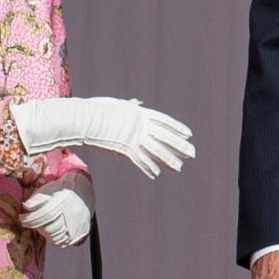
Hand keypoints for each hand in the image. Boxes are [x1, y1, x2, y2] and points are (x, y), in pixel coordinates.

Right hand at [10, 96, 194, 178]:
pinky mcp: (125, 149)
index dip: (178, 128)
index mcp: (140, 113)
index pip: (164, 121)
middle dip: (180, 146)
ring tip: (180, 168)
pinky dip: (148, 167)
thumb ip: (129, 106)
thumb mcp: (116, 104)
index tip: (189, 135)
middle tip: (193, 153)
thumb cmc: (97, 109)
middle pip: (165, 137)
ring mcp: (134, 137)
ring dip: (169, 160)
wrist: (86, 118)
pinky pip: (139, 160)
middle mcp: (141, 126)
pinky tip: (156, 174)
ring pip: (156, 151)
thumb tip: (137, 103)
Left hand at [20, 173, 93, 247]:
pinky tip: (52, 233)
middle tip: (34, 223)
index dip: (29, 219)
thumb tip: (26, 207)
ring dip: (46, 235)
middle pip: (49, 229)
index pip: (43, 215)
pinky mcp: (81, 232)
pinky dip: (56, 240)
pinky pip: (65, 243)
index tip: (22, 218)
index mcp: (62, 203)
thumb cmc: (61, 191)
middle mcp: (72, 215)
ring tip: (44, 227)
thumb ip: (36, 199)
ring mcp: (78, 225)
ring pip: (56, 238)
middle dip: (38, 227)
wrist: (81, 191)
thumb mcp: (48, 190)